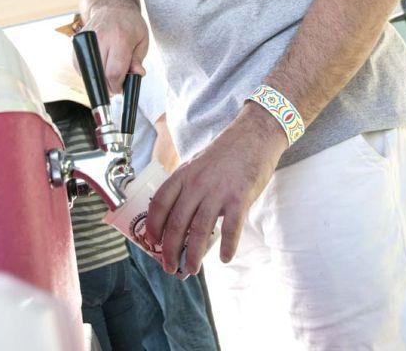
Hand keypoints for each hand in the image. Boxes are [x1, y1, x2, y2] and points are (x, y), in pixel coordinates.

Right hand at [81, 0, 148, 94]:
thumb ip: (138, 59)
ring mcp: (87, 40)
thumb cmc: (130, 23)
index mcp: (120, 39)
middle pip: (101, 74)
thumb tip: (136, 75)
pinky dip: (89, 71)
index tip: (121, 88)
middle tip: (116, 83)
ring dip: (98, 78)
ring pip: (89, 71)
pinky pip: (79, 66)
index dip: (117, 86)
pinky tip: (100, 66)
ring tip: (108, 72)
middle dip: (109, 85)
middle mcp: (101, 39)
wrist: (112, 6)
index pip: (114, 72)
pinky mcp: (78, 42)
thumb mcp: (142, 40)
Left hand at [145, 100, 287, 273]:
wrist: (254, 136)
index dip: (153, 226)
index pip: (160, 203)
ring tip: (191, 269)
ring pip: (199, 232)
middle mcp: (197, 184)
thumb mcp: (198, 164)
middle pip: (176, 223)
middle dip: (170, 250)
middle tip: (170, 267)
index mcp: (184, 174)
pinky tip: (224, 258)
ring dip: (193, 256)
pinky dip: (227, 247)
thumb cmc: (226, 153)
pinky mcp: (239, 198)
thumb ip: (187, 186)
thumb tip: (178, 216)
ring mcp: (218, 192)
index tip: (152, 242)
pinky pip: (230, 230)